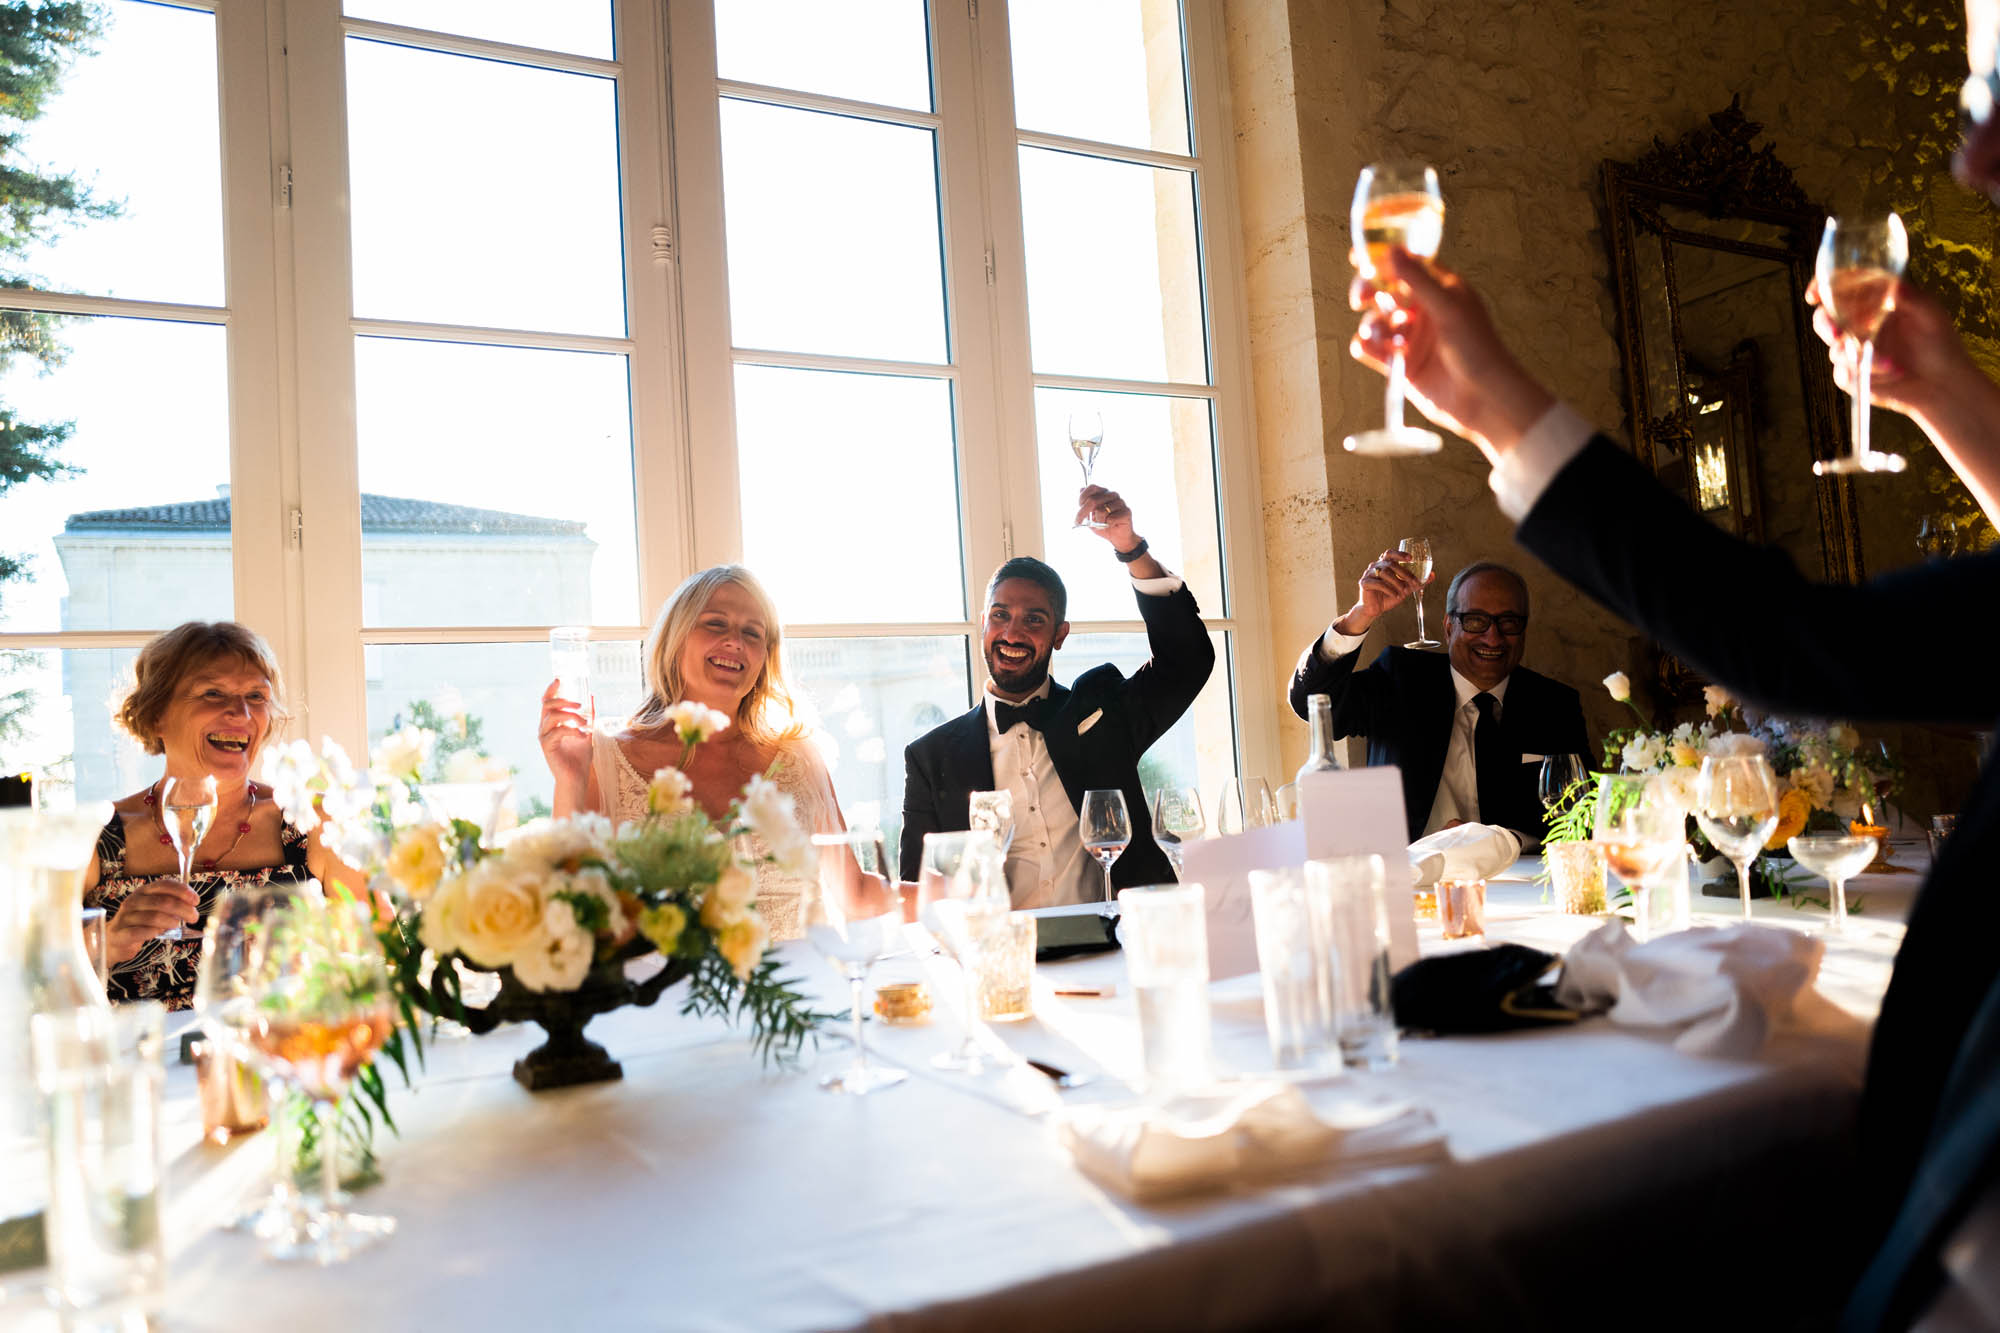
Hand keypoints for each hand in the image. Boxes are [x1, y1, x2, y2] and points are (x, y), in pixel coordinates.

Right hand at [104, 879, 196, 965]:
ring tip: (178, 925)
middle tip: (194, 917)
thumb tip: (191, 906)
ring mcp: (125, 917)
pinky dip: (153, 932)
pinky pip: (138, 932)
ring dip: (170, 921)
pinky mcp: (120, 934)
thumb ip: (171, 905)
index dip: (183, 891)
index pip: (164, 885)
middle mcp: (133, 901)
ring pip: (152, 917)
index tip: (196, 900)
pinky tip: (159, 933)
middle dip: (183, 909)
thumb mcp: (155, 910)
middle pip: (162, 902)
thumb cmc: (139, 923)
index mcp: (144, 892)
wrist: (114, 940)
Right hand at [539, 679, 593, 790]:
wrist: (576, 777)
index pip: (547, 701)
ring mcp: (544, 737)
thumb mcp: (587, 731)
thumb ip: (588, 715)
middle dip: (564, 701)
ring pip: (552, 716)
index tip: (559, 678)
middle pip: (548, 705)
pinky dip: (572, 730)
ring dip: (571, 716)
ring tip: (585, 724)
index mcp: (552, 722)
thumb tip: (591, 696)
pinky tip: (583, 735)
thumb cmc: (580, 756)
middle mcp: (545, 727)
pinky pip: (558, 731)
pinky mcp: (547, 746)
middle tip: (579, 705)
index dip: (551, 689)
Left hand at [1077, 485, 1136, 549]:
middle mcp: (1112, 495)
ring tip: (1103, 524)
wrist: (1118, 537)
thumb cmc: (1104, 525)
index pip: (1092, 488)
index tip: (1079, 507)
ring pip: (1101, 511)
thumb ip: (1086, 504)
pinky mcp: (1126, 511)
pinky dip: (1107, 525)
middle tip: (1077, 522)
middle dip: (1083, 512)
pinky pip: (1110, 519)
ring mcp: (1120, 502)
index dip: (1082, 497)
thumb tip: (1080, 489)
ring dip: (1098, 522)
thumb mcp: (1090, 516)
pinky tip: (1112, 525)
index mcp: (1104, 493)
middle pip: (1093, 500)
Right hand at [1334, 547, 1425, 633]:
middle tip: (1413, 581)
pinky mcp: (1364, 583)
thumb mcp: (1405, 588)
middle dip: (1404, 572)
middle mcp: (1375, 566)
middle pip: (1390, 564)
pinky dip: (1389, 589)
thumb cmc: (1389, 596)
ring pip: (1384, 573)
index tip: (1411, 558)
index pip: (1390, 553)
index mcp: (1384, 564)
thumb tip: (1432, 575)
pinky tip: (1395, 595)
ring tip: (1403, 591)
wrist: (1375, 609)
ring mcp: (1368, 574)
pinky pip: (1378, 583)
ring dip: (1397, 582)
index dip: (1400, 554)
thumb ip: (1417, 582)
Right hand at [1350, 248, 1554, 457]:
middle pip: (1385, 291)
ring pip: (1377, 321)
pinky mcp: (1403, 363)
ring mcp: (1412, 337)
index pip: (1407, 265)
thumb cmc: (1477, 348)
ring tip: (1380, 336)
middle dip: (1369, 292)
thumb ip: (1416, 280)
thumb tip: (1391, 251)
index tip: (1357, 259)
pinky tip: (1369, 348)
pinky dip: (1366, 346)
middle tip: (1360, 298)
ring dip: (1372, 324)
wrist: (1483, 399)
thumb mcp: (1447, 307)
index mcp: (1442, 290)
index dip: (1383, 261)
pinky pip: (1374, 349)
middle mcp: (1425, 311)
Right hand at [1806, 274, 1976, 418]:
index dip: (1821, 287)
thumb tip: (1891, 284)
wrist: (1943, 382)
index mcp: (1871, 303)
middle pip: (1824, 318)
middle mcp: (1857, 325)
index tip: (1815, 295)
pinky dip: (1867, 375)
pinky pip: (1843, 374)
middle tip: (1839, 334)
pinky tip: (1891, 374)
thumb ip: (1909, 296)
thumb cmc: (1940, 342)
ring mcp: (1852, 351)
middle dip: (1826, 324)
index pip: (1838, 289)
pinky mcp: (1852, 376)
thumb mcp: (1930, 312)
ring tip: (1891, 365)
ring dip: (1861, 358)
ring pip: (1835, 350)